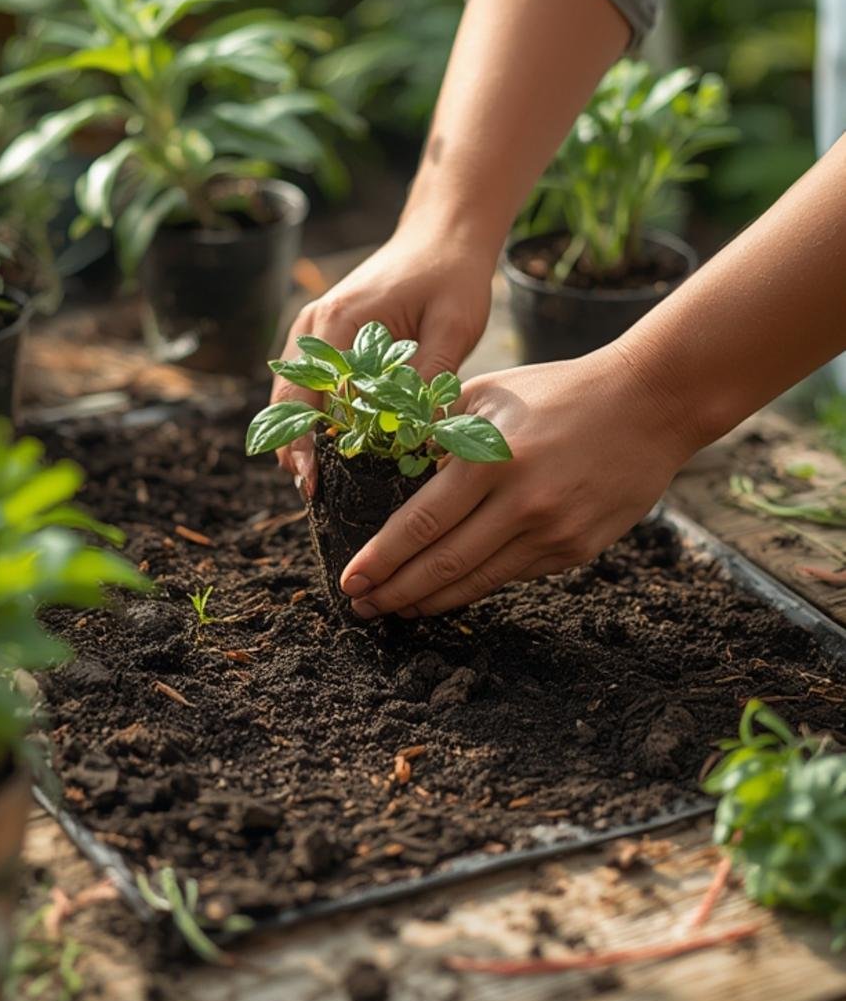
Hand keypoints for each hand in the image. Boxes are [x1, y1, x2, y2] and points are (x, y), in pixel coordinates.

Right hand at [272, 220, 494, 491]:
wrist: (442, 233)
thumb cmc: (452, 276)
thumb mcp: (454, 327)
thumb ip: (430, 378)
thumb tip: (413, 437)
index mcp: (340, 321)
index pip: (309, 395)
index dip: (307, 443)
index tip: (314, 482)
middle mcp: (314, 324)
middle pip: (288, 398)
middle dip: (293, 447)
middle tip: (310, 494)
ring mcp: (313, 327)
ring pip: (291, 393)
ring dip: (298, 434)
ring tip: (313, 481)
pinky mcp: (324, 334)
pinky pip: (306, 382)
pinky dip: (310, 414)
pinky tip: (328, 447)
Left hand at [339, 342, 700, 616]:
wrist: (650, 404)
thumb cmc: (558, 392)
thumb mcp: (488, 393)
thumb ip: (438, 430)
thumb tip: (389, 470)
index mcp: (491, 457)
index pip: (422, 522)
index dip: (382, 558)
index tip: (350, 579)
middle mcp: (522, 502)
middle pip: (443, 563)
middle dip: (395, 592)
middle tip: (361, 605)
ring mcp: (553, 531)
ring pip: (477, 581)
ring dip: (430, 600)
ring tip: (397, 608)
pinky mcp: (577, 549)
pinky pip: (513, 575)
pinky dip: (474, 587)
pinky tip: (447, 591)